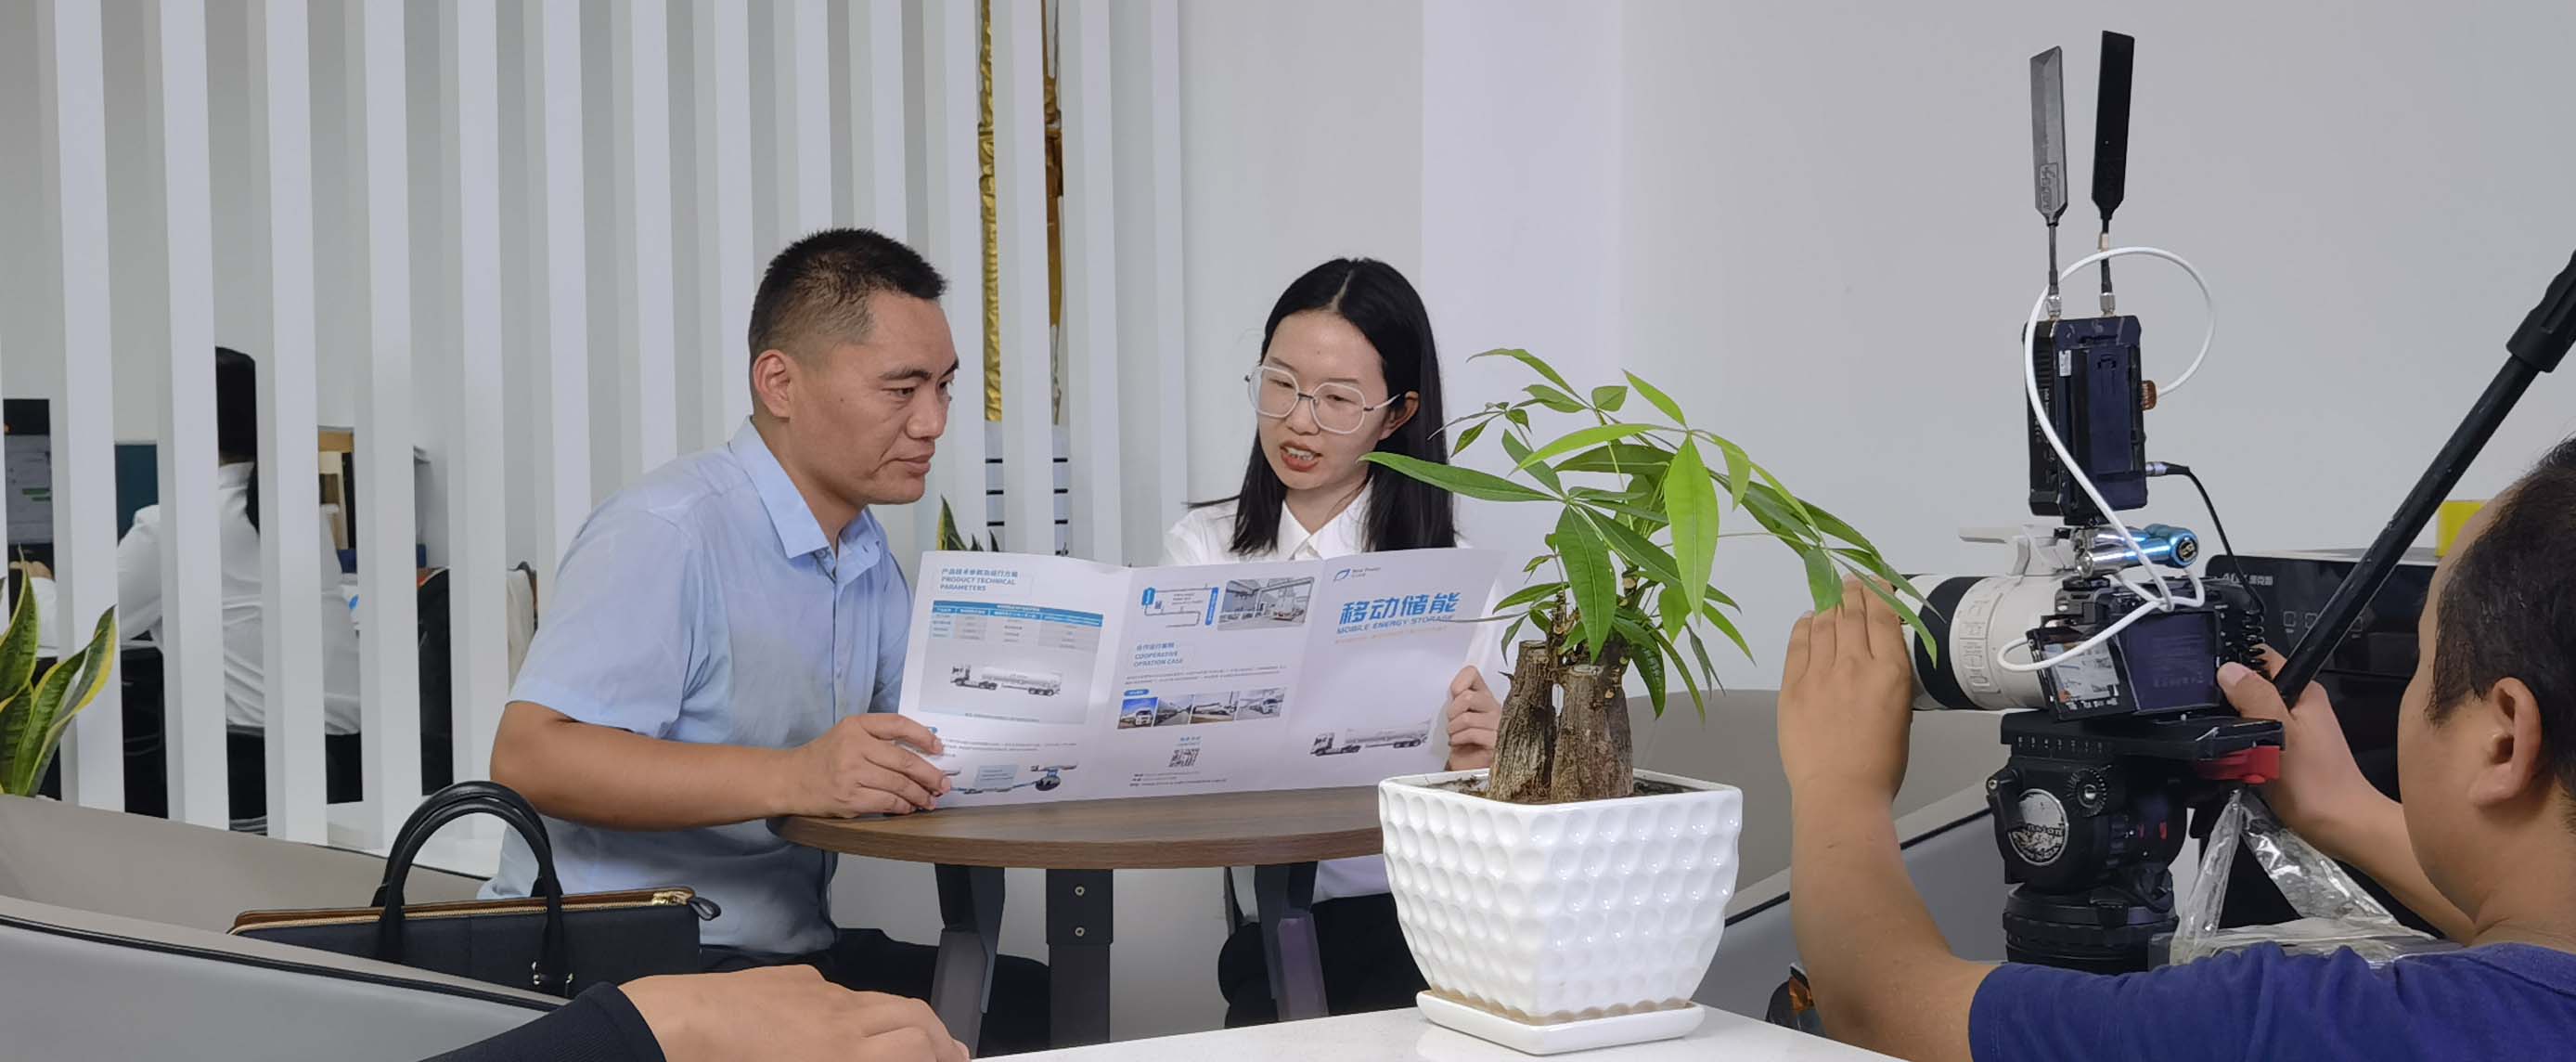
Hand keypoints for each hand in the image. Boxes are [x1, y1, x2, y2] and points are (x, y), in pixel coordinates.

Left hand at [624, 966, 969, 1061]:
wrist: (673, 1029)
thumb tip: (874, 1056)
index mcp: (844, 1054)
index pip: (920, 1047)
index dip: (943, 1057)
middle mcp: (841, 1018)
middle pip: (915, 1015)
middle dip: (940, 1037)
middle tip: (949, 1055)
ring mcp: (818, 992)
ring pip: (881, 1000)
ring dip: (905, 1021)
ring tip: (910, 1041)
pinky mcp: (792, 978)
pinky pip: (839, 990)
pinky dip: (857, 1008)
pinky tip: (843, 1024)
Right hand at [783, 714, 951, 816]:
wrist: (789, 780)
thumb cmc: (824, 757)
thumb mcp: (847, 735)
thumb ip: (877, 739)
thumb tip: (921, 754)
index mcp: (856, 726)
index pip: (898, 725)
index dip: (923, 736)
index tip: (939, 748)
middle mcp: (854, 746)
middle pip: (904, 760)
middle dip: (930, 775)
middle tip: (944, 784)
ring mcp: (851, 773)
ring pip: (899, 785)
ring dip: (920, 795)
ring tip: (930, 800)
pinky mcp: (849, 798)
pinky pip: (886, 803)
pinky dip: (902, 807)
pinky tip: (909, 808)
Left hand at [1443, 666, 1501, 770]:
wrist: (1470, 767)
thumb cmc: (1464, 742)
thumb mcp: (1458, 718)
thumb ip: (1457, 701)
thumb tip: (1454, 690)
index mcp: (1484, 697)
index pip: (1472, 673)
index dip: (1458, 683)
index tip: (1454, 697)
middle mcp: (1495, 707)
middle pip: (1468, 697)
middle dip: (1453, 712)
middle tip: (1452, 723)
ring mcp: (1500, 725)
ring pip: (1467, 718)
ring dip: (1454, 729)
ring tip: (1455, 735)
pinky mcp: (1498, 742)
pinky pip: (1472, 734)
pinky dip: (1459, 739)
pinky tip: (1459, 743)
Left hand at [1778, 578, 1915, 803]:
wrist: (1839, 792)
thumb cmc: (1879, 764)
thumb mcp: (1902, 713)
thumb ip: (1890, 679)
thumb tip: (1879, 658)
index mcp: (1889, 672)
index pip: (1883, 616)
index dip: (1880, 593)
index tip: (1878, 582)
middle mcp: (1854, 665)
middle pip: (1851, 613)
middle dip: (1853, 591)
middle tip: (1853, 581)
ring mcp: (1819, 674)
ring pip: (1823, 624)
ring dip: (1829, 604)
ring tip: (1833, 595)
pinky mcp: (1792, 687)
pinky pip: (1798, 644)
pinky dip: (1804, 627)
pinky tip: (1808, 620)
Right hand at [2218, 648, 2388, 856]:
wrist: (2340, 827)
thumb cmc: (2314, 784)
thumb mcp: (2278, 733)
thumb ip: (2255, 697)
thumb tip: (2228, 669)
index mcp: (2304, 692)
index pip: (2262, 659)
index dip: (2234, 664)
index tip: (2208, 680)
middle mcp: (2301, 707)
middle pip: (2253, 689)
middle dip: (2229, 701)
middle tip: (2210, 718)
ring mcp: (2295, 731)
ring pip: (2251, 717)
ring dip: (2234, 728)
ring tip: (2222, 743)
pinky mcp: (2287, 754)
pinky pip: (2255, 740)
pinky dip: (2242, 748)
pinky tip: (2234, 761)